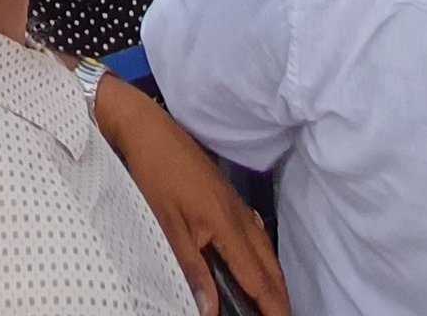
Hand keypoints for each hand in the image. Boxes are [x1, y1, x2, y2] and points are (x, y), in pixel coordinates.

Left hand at [94, 76, 287, 315]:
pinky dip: (262, 254)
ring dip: (273, 275)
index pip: (257, 276)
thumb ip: (192, 269)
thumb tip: (210, 309)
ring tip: (275, 300)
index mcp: (226, 224)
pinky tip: (257, 260)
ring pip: (264, 246)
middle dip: (279, 294)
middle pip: (269, 263)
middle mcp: (237, 214)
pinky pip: (254, 230)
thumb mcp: (167, 225)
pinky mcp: (226, 194)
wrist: (147, 129)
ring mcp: (234, 201)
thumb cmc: (155, 173)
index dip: (271, 305)